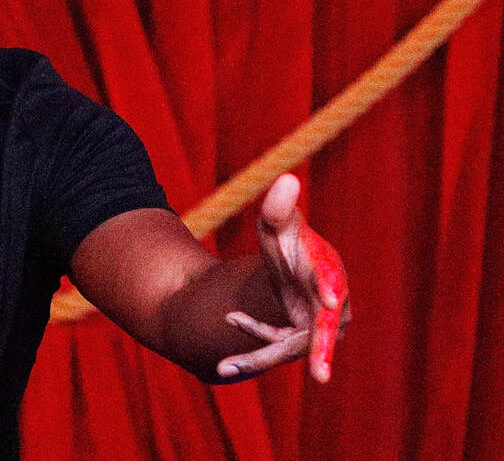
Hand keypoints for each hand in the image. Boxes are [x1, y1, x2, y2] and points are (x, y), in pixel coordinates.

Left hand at [218, 174, 349, 382]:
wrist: (285, 266)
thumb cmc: (285, 241)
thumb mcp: (276, 227)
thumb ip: (278, 209)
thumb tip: (286, 179)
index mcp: (326, 270)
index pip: (332, 279)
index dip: (329, 286)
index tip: (328, 298)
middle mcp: (330, 303)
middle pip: (324, 330)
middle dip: (321, 352)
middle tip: (320, 375)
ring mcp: (319, 325)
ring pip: (292, 346)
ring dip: (259, 356)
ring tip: (222, 368)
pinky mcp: (303, 339)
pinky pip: (276, 346)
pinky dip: (252, 341)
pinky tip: (230, 325)